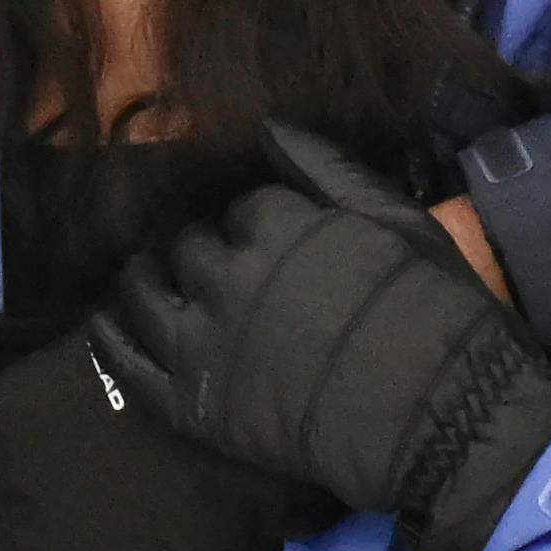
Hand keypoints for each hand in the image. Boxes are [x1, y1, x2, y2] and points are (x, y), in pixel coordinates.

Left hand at [95, 126, 550, 550]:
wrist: (446, 421)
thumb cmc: (436, 316)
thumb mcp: (398, 222)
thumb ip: (326, 169)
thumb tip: (266, 129)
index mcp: (276, 226)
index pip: (244, 209)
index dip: (260, 226)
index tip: (279, 246)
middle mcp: (226, 275)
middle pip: (192, 246)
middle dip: (209, 252)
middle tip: (228, 274)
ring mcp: (203, 340)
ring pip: (146, 290)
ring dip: (147, 280)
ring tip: (153, 282)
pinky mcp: (191, 402)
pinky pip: (127, 360)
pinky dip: (109, 336)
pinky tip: (104, 323)